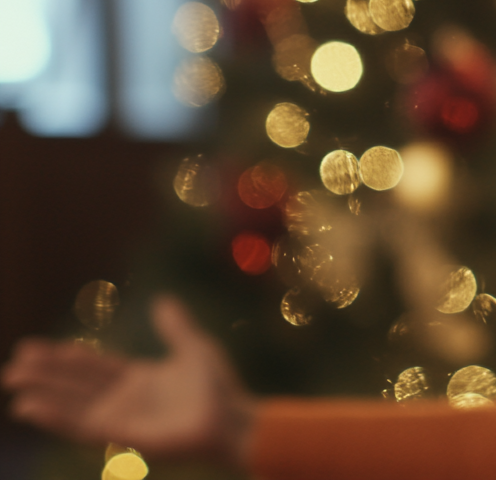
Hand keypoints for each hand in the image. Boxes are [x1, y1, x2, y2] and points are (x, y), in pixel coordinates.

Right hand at [2, 296, 255, 467]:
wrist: (234, 417)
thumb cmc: (220, 388)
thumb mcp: (194, 347)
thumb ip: (175, 326)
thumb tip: (163, 300)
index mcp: (138, 379)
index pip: (91, 367)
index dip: (63, 358)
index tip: (32, 347)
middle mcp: (124, 400)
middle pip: (75, 385)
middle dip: (45, 375)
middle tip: (12, 366)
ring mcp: (121, 418)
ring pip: (72, 405)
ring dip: (43, 394)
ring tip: (12, 383)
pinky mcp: (122, 436)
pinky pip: (81, 426)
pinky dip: (55, 417)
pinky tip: (32, 407)